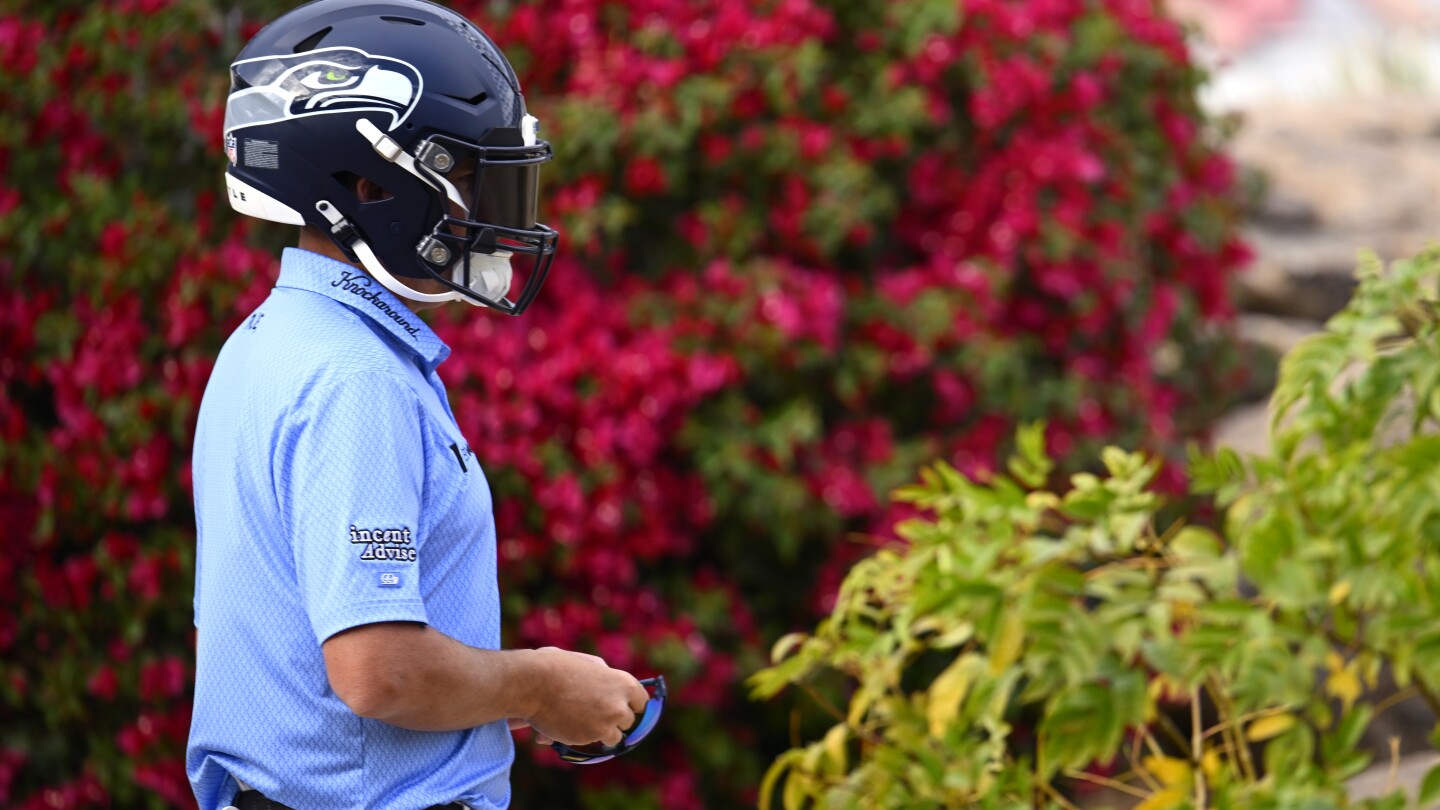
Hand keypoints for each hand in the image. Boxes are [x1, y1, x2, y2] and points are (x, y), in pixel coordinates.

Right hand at [522, 648, 648, 747]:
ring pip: (615, 736)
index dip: (631, 705)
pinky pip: (594, 743)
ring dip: (602, 732)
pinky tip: (570, 725)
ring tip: (583, 721)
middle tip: (597, 714)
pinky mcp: (590, 737)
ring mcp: (607, 723)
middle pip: (629, 721)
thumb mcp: (589, 663)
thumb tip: (614, 690)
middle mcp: (620, 705)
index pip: (642, 701)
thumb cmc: (557, 667)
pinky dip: (585, 738)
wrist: (534, 683)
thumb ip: (605, 676)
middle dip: (614, 719)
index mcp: (624, 683)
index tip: (623, 708)